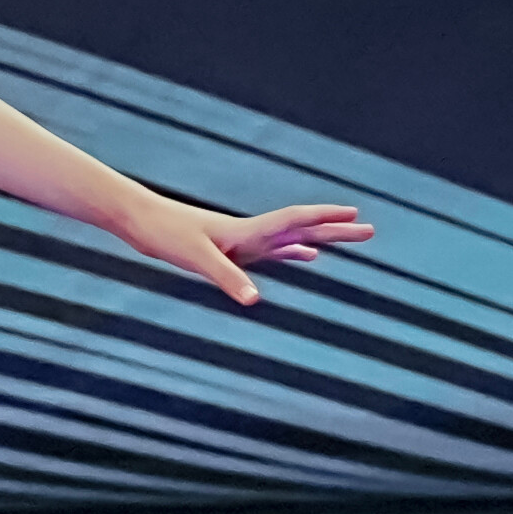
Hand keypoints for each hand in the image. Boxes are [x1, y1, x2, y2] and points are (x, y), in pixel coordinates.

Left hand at [114, 191, 376, 309]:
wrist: (142, 222)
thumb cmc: (167, 235)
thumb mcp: (197, 259)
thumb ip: (227, 277)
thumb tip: (254, 301)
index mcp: (248, 231)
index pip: (295, 220)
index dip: (324, 217)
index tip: (355, 212)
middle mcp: (251, 232)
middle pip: (303, 227)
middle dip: (336, 229)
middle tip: (370, 230)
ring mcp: (244, 240)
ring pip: (293, 237)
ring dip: (322, 237)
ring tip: (348, 237)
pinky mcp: (234, 248)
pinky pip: (274, 251)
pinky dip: (294, 252)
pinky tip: (307, 255)